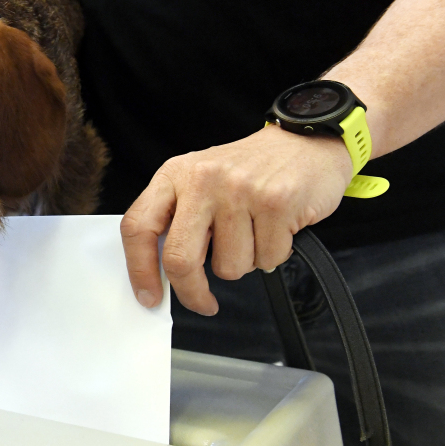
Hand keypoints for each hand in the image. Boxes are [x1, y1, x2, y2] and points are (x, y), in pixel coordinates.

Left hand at [120, 124, 352, 314]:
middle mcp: (202, 179)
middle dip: (191, 292)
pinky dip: (272, 255)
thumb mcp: (199, 182)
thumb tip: (163, 276)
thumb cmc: (248, 171)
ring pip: (229, 267)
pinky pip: (266, 260)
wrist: (305, 142)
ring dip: (243, 263)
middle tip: (203, 303)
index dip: (139, 269)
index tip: (148, 297)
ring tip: (254, 233)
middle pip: (180, 258)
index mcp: (175, 174)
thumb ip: (177, 221)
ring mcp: (240, 190)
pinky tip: (276, 229)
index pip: (139, 226)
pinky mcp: (277, 202)